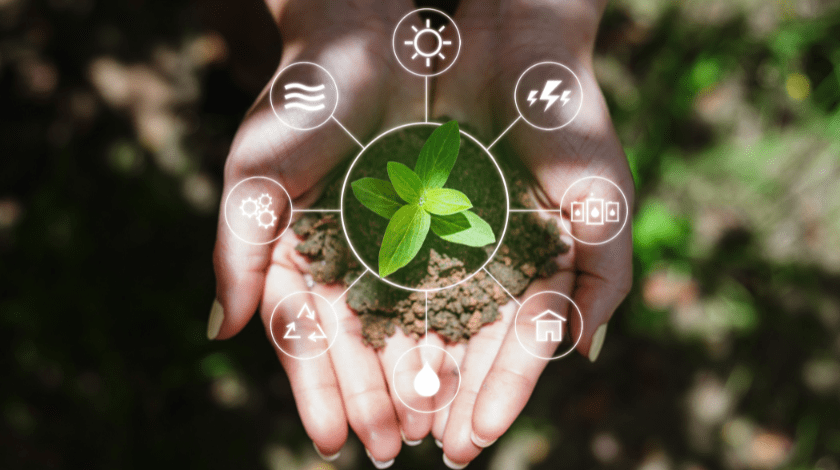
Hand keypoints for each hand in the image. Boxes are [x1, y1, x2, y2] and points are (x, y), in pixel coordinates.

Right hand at [209, 0, 433, 463]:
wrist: (360, 43)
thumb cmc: (297, 104)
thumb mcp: (255, 176)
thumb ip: (237, 252)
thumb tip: (222, 331)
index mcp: (291, 258)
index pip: (303, 338)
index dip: (315, 390)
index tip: (330, 440)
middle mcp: (339, 262)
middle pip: (356, 346)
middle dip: (370, 399)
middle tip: (388, 450)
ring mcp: (386, 248)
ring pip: (401, 327)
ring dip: (410, 379)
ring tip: (424, 430)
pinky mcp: (431, 227)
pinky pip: (442, 287)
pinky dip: (448, 329)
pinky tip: (458, 371)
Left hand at [430, 0, 633, 465]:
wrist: (514, 46)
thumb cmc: (570, 119)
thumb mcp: (602, 196)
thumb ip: (603, 274)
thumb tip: (581, 354)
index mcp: (548, 270)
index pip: (523, 347)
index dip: (502, 395)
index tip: (477, 440)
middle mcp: (500, 266)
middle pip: (474, 346)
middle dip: (454, 400)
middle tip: (433, 452)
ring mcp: (459, 244)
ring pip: (432, 321)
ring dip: (415, 373)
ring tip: (397, 423)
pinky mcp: (418, 217)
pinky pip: (397, 274)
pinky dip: (385, 316)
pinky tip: (368, 357)